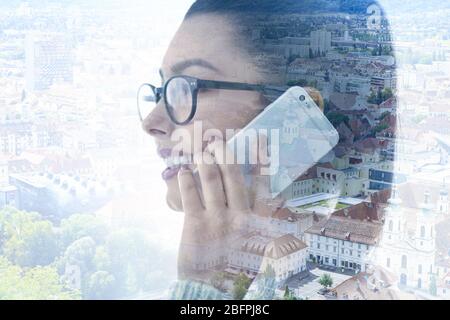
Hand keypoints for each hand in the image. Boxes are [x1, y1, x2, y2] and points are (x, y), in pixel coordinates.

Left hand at [176, 138, 254, 290]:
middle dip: (225, 152)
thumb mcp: (262, 249)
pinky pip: (189, 195)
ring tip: (199, 150)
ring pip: (211, 179)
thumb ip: (266, 224)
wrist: (216, 291)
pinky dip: (186, 180)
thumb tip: (274, 201)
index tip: (258, 139)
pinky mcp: (194, 225)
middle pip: (232, 174)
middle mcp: (239, 215)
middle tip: (217, 139)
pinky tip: (182, 171)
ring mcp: (216, 218)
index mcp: (258, 221)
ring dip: (204, 160)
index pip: (262, 183)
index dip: (260, 159)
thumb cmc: (240, 269)